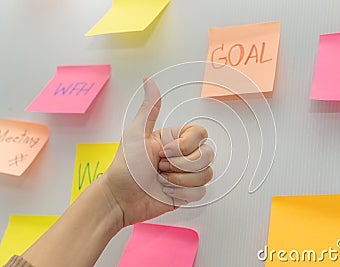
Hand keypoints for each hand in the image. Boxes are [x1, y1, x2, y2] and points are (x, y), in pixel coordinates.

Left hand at [103, 78, 213, 226]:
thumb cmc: (125, 168)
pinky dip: (183, 193)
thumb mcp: (136, 133)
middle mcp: (182, 155)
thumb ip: (150, 108)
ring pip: (206, 174)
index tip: (164, 151)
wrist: (120, 199)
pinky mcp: (187, 193)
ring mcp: (186, 175)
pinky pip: (201, 192)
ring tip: (162, 180)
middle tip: (161, 167)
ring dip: (180, 180)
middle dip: (182, 165)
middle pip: (207, 155)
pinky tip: (167, 191)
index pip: (201, 134)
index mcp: (174, 139)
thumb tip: (149, 81)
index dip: (185, 146)